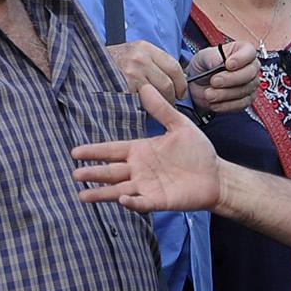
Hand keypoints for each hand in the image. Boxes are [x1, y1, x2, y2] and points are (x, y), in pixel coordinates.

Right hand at [75, 85, 220, 211]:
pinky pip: (141, 203)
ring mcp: (147, 187)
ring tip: (83, 195)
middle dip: (93, 173)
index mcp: (140, 151)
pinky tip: (121, 200)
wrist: (216, 175)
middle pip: (110, 172)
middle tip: (75, 174)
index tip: (75, 152)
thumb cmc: (197, 152)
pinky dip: (131, 202)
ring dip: (102, 193)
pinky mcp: (158, 201)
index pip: (112, 151)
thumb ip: (161, 110)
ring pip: (119, 190)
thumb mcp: (179, 126)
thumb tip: (145, 87)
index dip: (94, 152)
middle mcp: (139, 170)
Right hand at [106, 41, 187, 102]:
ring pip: (158, 93)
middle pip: (168, 82)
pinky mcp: (125, 87)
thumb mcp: (133, 52)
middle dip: (173, 96)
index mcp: (144, 47)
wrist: (85, 63)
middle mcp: (140, 58)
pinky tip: (141, 107)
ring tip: (156, 106)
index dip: (181, 82)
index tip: (182, 92)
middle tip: (170, 102)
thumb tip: (177, 78)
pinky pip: (143, 101)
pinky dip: (145, 107)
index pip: (174, 66)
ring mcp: (132, 73)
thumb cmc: (111, 61)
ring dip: (161, 103)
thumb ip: (152, 61)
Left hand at [188, 40, 257, 114]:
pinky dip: (225, 105)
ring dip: (224, 94)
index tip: (228, 65)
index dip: (240, 59)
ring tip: (209, 94)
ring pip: (244, 91)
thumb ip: (211, 57)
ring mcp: (250, 84)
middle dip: (230, 79)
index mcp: (242, 51)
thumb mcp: (203, 57)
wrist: (197, 85)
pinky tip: (214, 102)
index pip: (250, 53)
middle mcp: (250, 67)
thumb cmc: (204, 67)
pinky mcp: (246, 99)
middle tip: (214, 81)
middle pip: (250, 74)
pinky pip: (241, 104)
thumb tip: (219, 61)